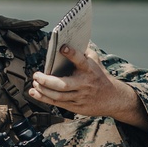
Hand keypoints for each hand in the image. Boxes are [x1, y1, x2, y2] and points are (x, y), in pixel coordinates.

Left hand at [28, 45, 147, 131]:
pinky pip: (57, 103)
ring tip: (35, 83)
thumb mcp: (95, 60)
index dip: (72, 53)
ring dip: (43, 90)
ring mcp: (79, 96)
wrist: (113, 98)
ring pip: (57, 96)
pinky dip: (43, 98)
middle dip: (46, 80)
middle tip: (36, 75)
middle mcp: (84, 84)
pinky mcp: (76, 106)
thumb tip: (68, 40)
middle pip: (62, 85)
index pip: (80, 60)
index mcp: (89, 69)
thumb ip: (83, 51)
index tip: (62, 47)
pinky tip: (34, 92)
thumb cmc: (99, 75)